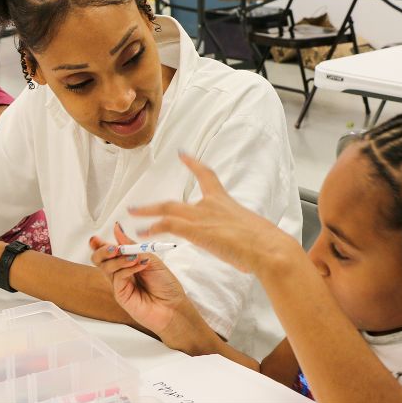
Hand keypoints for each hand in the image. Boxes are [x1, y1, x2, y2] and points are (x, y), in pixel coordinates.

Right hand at [89, 223, 187, 334]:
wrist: (174, 307)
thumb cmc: (166, 285)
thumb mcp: (152, 259)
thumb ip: (133, 246)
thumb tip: (118, 230)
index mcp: (127, 262)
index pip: (108, 251)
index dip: (100, 243)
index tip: (98, 237)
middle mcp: (120, 272)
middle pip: (99, 259)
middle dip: (102, 250)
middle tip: (113, 248)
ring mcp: (119, 284)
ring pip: (105, 266)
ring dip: (119, 258)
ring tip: (135, 258)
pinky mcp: (120, 294)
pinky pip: (117, 277)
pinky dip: (127, 268)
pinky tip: (139, 265)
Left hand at [130, 153, 295, 273]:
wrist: (269, 249)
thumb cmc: (267, 245)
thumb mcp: (251, 235)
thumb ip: (240, 236)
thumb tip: (242, 248)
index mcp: (225, 202)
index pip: (206, 176)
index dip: (193, 164)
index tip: (182, 154)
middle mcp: (211, 205)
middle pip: (176, 200)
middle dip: (156, 204)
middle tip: (138, 205)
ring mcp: (202, 216)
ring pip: (167, 209)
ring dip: (147, 213)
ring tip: (132, 216)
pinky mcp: (197, 230)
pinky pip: (167, 224)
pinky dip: (152, 227)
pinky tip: (142, 233)